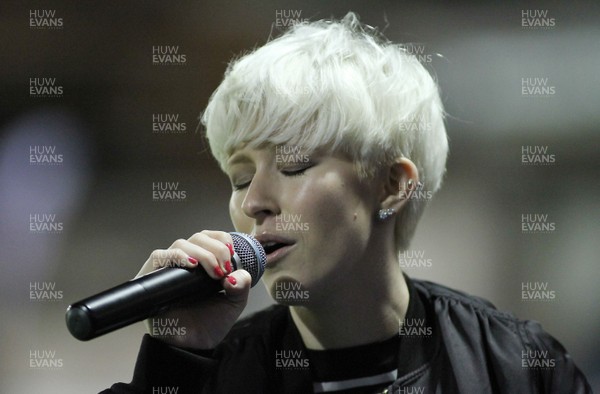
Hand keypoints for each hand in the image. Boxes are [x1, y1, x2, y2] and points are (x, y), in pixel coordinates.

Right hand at [136, 230, 251, 348]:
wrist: (191, 345)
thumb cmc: (209, 323)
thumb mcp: (232, 304)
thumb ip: (241, 287)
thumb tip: (239, 274)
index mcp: (203, 262)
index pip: (210, 236)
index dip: (221, 239)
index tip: (231, 253)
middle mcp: (185, 262)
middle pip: (197, 238)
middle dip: (215, 249)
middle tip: (224, 269)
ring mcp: (168, 269)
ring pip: (180, 243)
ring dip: (201, 253)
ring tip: (214, 271)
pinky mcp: (151, 278)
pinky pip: (159, 256)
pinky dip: (176, 256)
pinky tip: (191, 265)